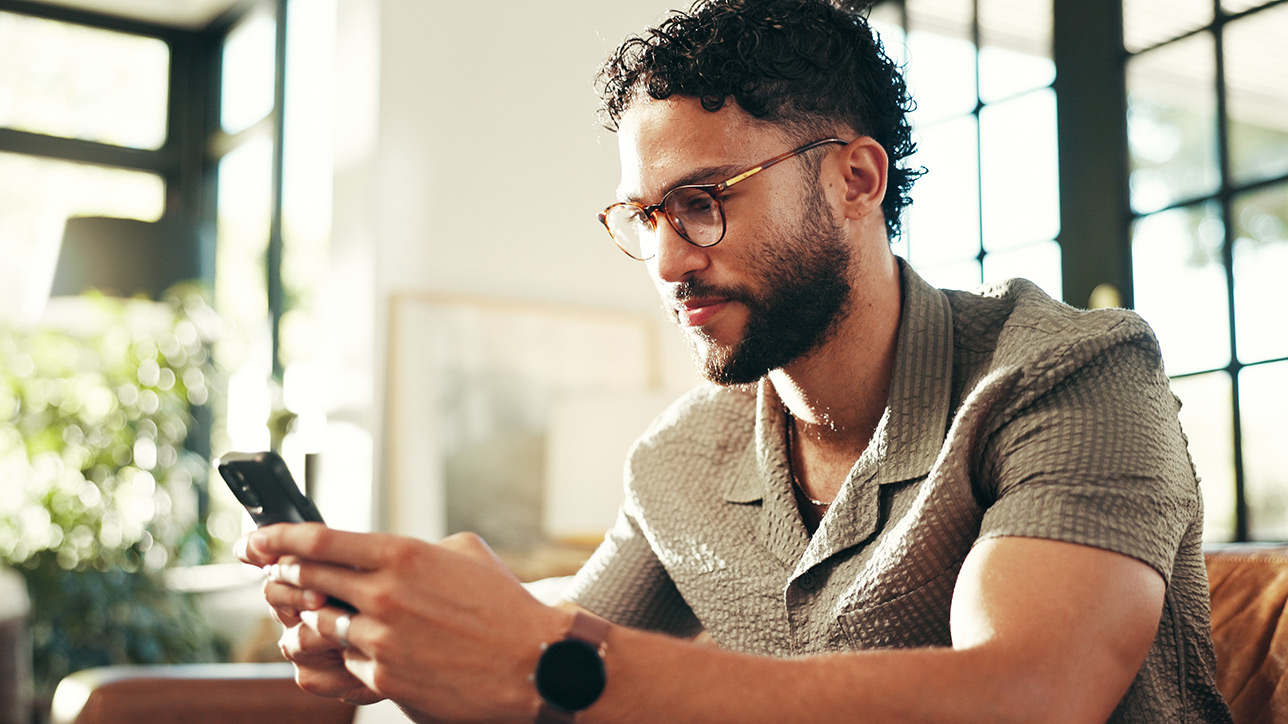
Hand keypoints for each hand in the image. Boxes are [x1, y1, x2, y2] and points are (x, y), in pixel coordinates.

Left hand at [245, 524, 569, 721]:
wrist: (534, 663)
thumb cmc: (504, 604)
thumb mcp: (464, 553)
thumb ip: (414, 547)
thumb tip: (377, 551)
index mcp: (404, 553)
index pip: (320, 539)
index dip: (278, 537)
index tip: (256, 539)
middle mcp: (386, 593)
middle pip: (306, 580)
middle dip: (282, 578)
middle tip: (273, 577)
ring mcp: (381, 639)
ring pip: (317, 627)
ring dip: (310, 623)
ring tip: (316, 619)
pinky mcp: (385, 678)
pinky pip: (345, 664)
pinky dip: (348, 656)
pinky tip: (365, 651)